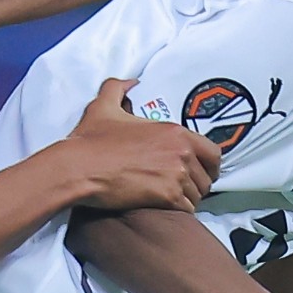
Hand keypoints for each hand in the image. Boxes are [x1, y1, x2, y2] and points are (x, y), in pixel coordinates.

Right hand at [62, 75, 218, 212]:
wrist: (79, 167)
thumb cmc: (91, 140)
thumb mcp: (103, 106)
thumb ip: (118, 88)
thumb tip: (129, 82)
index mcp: (175, 132)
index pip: (213, 153)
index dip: (209, 165)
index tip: (200, 171)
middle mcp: (181, 152)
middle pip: (207, 177)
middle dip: (197, 184)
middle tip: (183, 188)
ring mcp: (176, 175)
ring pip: (198, 195)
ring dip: (188, 199)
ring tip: (172, 199)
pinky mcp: (167, 196)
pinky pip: (187, 209)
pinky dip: (179, 211)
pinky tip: (165, 207)